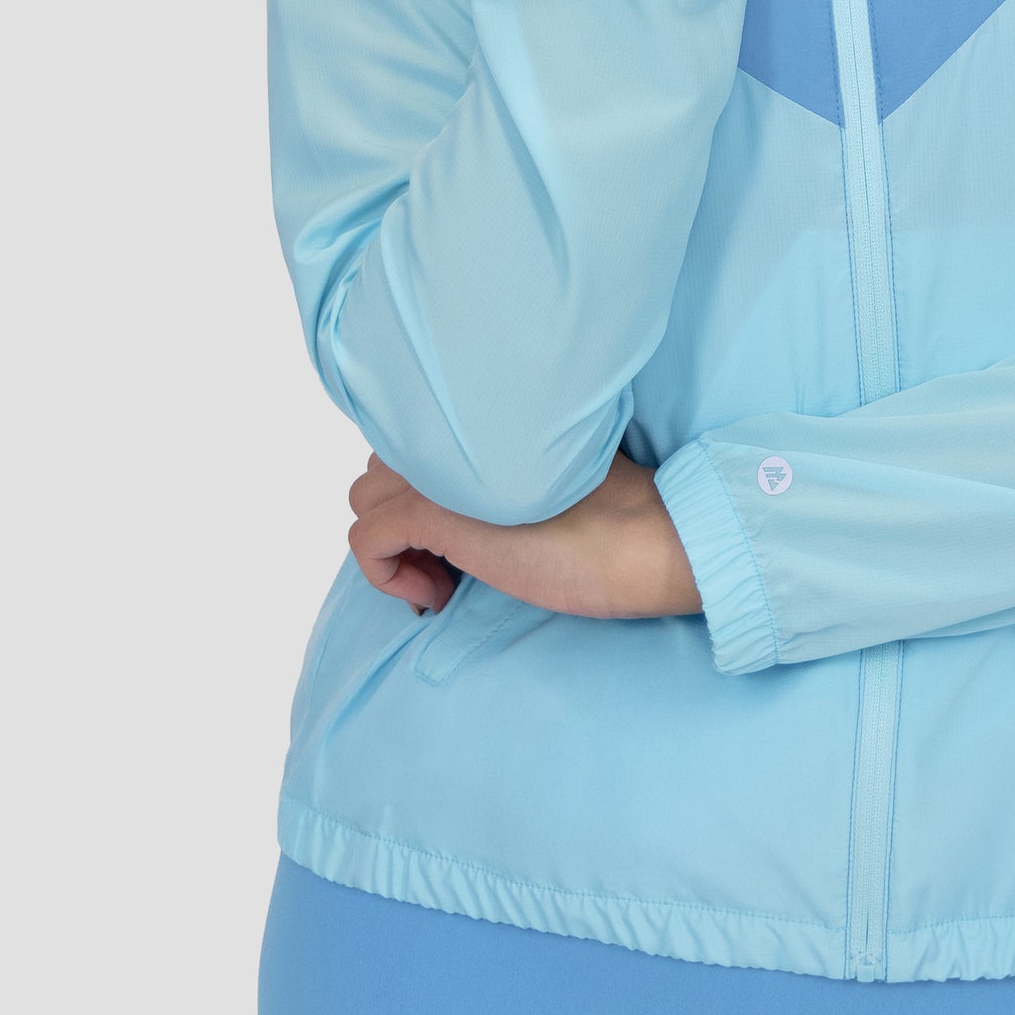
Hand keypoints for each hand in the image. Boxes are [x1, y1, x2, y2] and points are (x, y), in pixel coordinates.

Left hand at [346, 448, 703, 622]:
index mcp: (486, 419)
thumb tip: (455, 509)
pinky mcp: (432, 512)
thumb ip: (500, 470)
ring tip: (446, 576)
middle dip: (403, 518)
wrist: (649, 538)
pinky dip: (388, 575)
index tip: (459, 541)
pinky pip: (368, 539)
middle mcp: (454, 432)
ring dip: (395, 545)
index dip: (426, 494)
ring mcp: (438, 470)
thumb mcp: (545, 480)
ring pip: (365, 498)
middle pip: (382, 466)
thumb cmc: (615, 521)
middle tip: (450, 561)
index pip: (415, 440)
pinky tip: (438, 595)